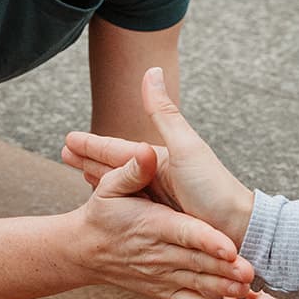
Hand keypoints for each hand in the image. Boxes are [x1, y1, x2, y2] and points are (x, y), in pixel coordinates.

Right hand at [62, 67, 254, 250]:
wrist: (236, 228)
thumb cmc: (213, 187)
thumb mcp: (185, 146)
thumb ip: (163, 112)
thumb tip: (151, 70)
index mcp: (159, 161)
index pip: (115, 150)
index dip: (91, 146)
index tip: (67, 139)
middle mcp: (158, 178)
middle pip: (114, 167)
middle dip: (88, 159)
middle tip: (63, 153)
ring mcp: (160, 200)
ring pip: (120, 187)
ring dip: (98, 179)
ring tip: (78, 173)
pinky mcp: (164, 222)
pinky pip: (130, 210)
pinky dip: (115, 202)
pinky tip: (108, 206)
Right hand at [72, 144, 253, 298]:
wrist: (85, 251)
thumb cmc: (101, 214)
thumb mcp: (109, 187)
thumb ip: (132, 170)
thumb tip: (146, 150)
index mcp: (152, 225)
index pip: (185, 233)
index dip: (206, 240)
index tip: (228, 246)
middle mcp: (159, 252)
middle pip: (197, 261)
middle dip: (223, 268)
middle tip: (249, 271)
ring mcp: (162, 274)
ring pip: (196, 283)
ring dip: (221, 288)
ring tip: (246, 290)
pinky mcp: (163, 290)